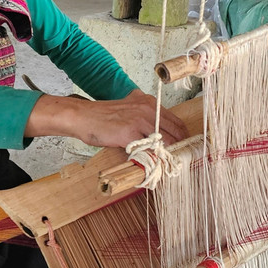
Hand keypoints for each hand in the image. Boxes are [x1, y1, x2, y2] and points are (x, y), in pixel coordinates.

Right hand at [25, 90, 188, 148]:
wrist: (84, 117)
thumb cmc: (105, 116)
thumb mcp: (130, 109)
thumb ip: (146, 118)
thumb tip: (161, 136)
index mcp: (150, 103)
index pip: (177, 122)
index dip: (183, 137)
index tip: (184, 147)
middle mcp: (148, 109)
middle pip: (176, 132)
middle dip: (179, 147)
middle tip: (178, 159)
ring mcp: (139, 121)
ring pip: (164, 142)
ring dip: (167, 154)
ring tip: (166, 164)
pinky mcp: (129, 134)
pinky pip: (147, 149)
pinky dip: (151, 158)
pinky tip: (150, 164)